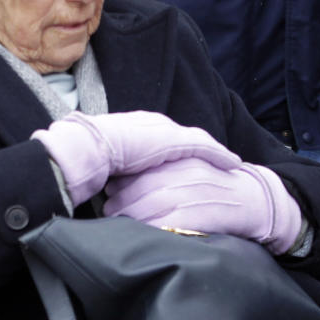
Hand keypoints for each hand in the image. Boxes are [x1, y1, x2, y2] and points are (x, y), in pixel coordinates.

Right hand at [31, 110, 241, 206]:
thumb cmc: (88, 162)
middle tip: (222, 163)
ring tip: (232, 164)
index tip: (193, 165)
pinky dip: (218, 155)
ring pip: (197, 141)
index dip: (181, 152)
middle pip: (185, 138)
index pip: (164, 140)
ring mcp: (162, 130)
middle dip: (204, 150)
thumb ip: (120, 176)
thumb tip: (120, 194)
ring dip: (216, 153)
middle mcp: (151, 125)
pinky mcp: (171, 138)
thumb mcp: (108, 170)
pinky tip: (233, 164)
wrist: (85, 149)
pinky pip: (202, 146)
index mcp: (135, 131)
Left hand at [103, 156, 302, 254]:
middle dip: (122, 202)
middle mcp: (188, 173)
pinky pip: (172, 222)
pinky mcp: (205, 213)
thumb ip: (164, 174)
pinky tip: (145, 235)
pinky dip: (154, 229)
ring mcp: (196, 193)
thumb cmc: (219, 189)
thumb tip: (123, 184)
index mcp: (183, 160)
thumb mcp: (192, 171)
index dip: (123, 183)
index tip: (110, 193)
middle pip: (144, 187)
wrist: (258, 202)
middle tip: (110, 212)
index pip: (144, 168)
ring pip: (154, 204)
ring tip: (121, 224)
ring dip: (132, 217)